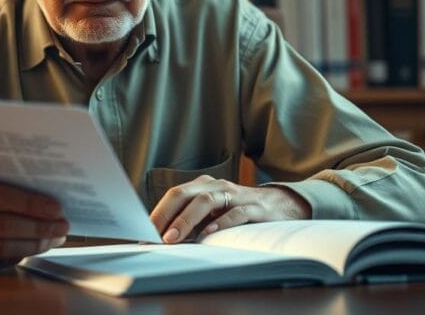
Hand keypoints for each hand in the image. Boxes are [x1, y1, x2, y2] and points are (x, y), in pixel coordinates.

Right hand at [0, 175, 68, 270]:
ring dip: (34, 244)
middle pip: (5, 225)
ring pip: (1, 247)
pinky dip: (16, 255)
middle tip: (63, 225)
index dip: (32, 203)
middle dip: (40, 227)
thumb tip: (42, 192)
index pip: (0, 196)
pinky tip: (31, 247)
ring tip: (53, 237)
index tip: (57, 207)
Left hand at [149, 175, 311, 243]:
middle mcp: (217, 186)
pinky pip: (235, 213)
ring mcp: (236, 194)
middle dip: (166, 215)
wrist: (281, 206)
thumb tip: (163, 238)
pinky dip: (220, 222)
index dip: (157, 213)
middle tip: (154, 236)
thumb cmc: (239, 211)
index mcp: (203, 186)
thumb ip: (191, 221)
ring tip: (173, 237)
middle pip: (185, 194)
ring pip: (206, 200)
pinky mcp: (255, 208)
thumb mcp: (213, 213)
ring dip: (186, 219)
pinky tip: (208, 233)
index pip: (174, 195)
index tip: (143, 233)